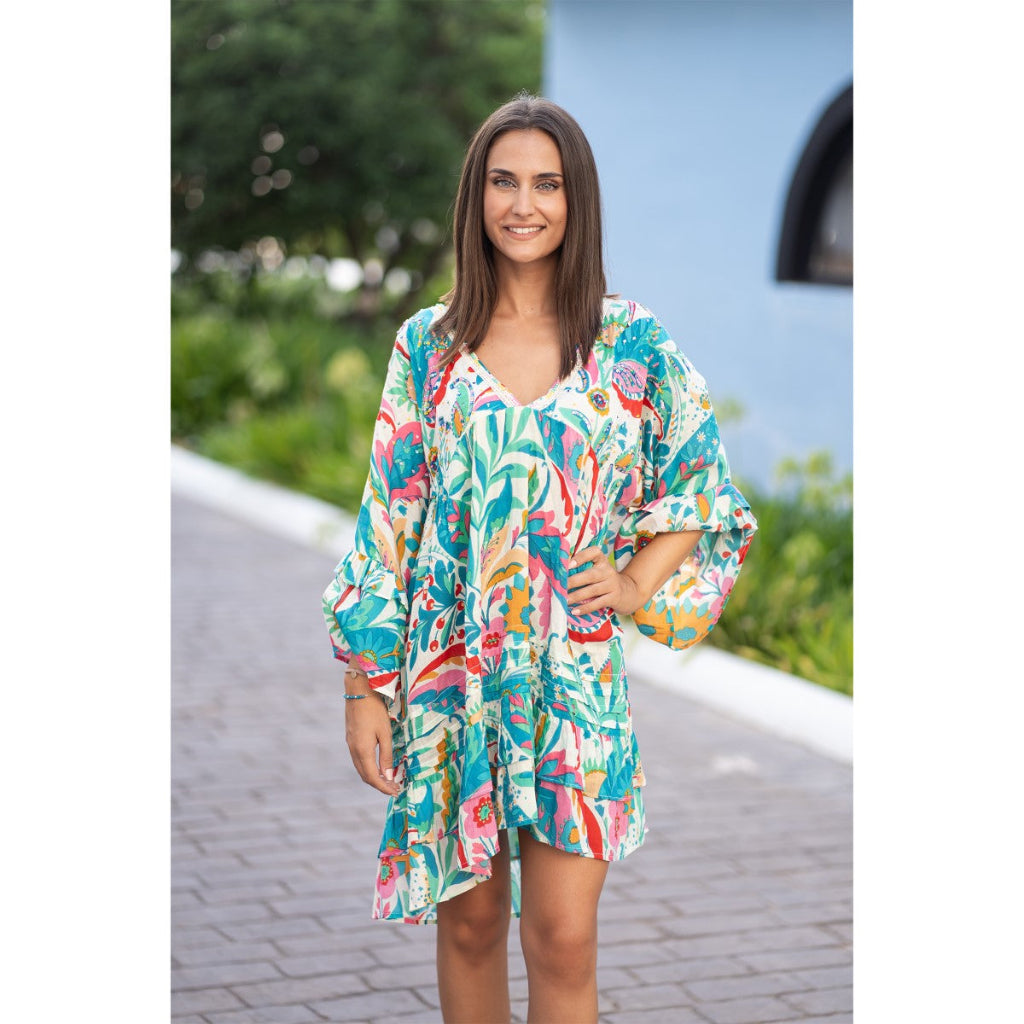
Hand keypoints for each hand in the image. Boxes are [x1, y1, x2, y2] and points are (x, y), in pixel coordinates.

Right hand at [345, 673, 401, 796]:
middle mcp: (353, 750)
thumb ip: (386, 756)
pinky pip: (358, 759)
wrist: (358, 691)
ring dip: (373, 777)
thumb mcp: (385, 733)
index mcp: (362, 751)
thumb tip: (388, 776)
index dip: (383, 787)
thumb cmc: (375, 710)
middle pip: (365, 775)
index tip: (395, 792)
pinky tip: (377, 765)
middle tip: (394, 788)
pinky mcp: (350, 738)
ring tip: (388, 779)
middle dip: (379, 785)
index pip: (372, 777)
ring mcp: (350, 744)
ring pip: (360, 768)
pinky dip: (368, 767)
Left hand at [566, 545, 646, 615]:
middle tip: (560, 586)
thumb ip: (583, 569)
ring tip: (564, 600)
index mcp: (602, 561)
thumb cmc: (606, 580)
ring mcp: (612, 585)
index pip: (594, 553)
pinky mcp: (614, 598)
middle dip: (573, 581)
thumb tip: (559, 574)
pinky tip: (575, 611)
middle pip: (590, 575)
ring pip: (592, 590)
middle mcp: (608, 571)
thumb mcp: (599, 570)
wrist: (630, 592)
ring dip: (577, 596)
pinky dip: (585, 608)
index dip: (582, 557)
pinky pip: (598, 603)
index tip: (569, 564)